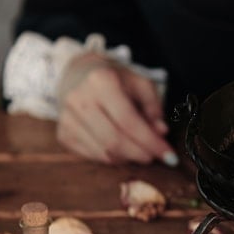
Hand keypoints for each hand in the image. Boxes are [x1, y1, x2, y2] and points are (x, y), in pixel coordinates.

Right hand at [55, 52, 176, 165]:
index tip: (170, 156)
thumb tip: (161, 133)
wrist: (80, 76)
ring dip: (128, 158)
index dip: (151, 142)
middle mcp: (79, 99)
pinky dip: (112, 158)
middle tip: (156, 156)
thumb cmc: (116, 81)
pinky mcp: (63, 135)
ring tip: (140, 150)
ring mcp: (67, 119)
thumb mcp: (141, 85)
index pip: (129, 121)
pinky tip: (121, 149)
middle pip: (114, 140)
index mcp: (101, 81)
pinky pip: (93, 156)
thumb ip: (154, 108)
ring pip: (104, 152)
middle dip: (140, 154)